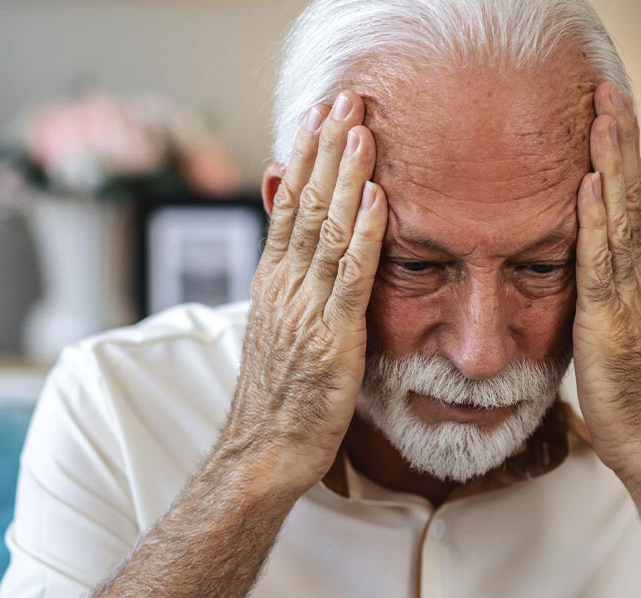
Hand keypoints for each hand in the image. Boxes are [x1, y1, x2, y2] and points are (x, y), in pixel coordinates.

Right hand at [215, 90, 387, 499]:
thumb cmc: (277, 404)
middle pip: (303, 204)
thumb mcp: (281, 336)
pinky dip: (366, 234)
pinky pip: (351, 276)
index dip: (304, 159)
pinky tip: (378, 198)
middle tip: (343, 99)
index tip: (318, 118)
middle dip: (325, 149)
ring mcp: (305, 311)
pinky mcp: (332, 337)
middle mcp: (283, 289)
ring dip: (346, 176)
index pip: (286, 208)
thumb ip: (293, 292)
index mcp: (271, 285)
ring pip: (326, 229)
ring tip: (362, 129)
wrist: (262, 454)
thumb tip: (302, 258)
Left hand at [573, 81, 640, 483]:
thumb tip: (565, 299)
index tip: (607, 117)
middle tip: (609, 90)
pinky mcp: (610, 320)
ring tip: (604, 114)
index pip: (623, 207)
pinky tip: (589, 186)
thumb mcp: (598, 344)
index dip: (617, 162)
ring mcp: (626, 296)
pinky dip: (596, 221)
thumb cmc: (623, 401)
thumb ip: (587, 312)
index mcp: (627, 282)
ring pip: (620, 216)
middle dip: (618, 142)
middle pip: (628, 196)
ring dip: (611, 163)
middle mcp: (633, 279)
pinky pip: (602, 261)